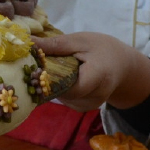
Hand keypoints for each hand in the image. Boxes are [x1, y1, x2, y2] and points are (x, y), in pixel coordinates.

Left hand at [33, 32, 149, 111]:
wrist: (122, 66)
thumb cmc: (103, 49)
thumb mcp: (81, 41)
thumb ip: (55, 44)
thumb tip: (27, 42)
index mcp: (98, 77)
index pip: (68, 86)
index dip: (49, 78)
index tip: (35, 65)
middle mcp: (94, 98)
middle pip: (61, 93)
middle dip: (46, 79)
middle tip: (37, 65)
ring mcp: (87, 106)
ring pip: (60, 97)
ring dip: (51, 84)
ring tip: (52, 68)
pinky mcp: (82, 108)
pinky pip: (63, 99)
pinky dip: (58, 88)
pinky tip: (60, 76)